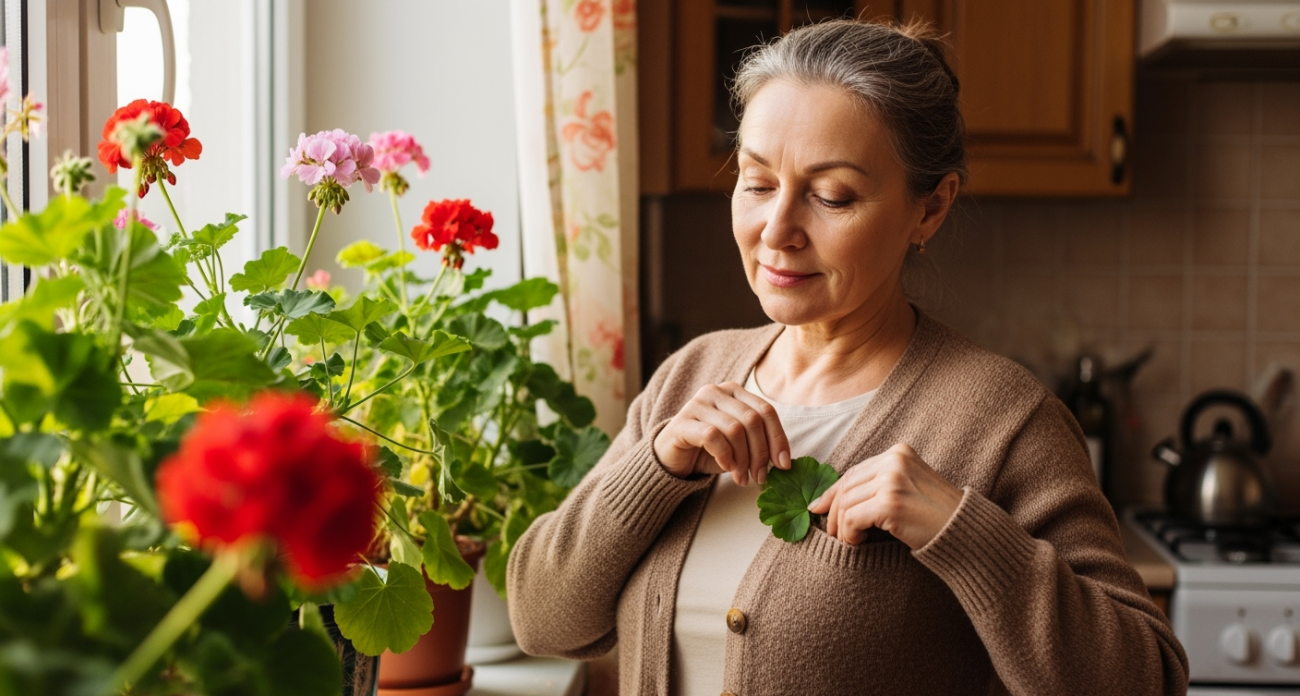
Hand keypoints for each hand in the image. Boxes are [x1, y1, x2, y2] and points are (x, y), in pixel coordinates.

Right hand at [653, 382, 790, 485]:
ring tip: (742, 478)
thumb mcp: (740, 446)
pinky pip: (713, 436)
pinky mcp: (682, 421)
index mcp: (734, 392)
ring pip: (734, 429)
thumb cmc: (710, 451)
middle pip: (752, 420)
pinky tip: (725, 467)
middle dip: (760, 453)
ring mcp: (697, 404)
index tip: (783, 465)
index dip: (778, 438)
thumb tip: (785, 461)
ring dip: (743, 459)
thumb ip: (759, 444)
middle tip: (760, 477)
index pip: (766, 411)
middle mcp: (716, 392)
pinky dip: (724, 455)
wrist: (672, 459)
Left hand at [808, 443, 962, 548]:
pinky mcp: (890, 502)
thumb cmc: (937, 516)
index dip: (833, 492)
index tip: (818, 508)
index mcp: (898, 452)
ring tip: (846, 542)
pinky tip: (856, 543)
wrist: (966, 533)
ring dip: (841, 527)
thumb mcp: (909, 488)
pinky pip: (852, 518)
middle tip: (831, 532)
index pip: (855, 471)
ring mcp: (892, 480)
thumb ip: (879, 484)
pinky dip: (849, 534)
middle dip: (833, 511)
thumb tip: (831, 497)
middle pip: (847, 485)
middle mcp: (894, 460)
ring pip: (846, 503)